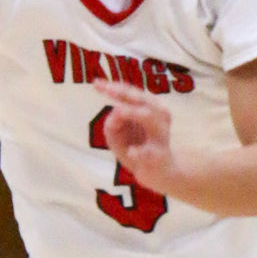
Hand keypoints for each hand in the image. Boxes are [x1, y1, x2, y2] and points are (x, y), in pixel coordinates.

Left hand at [98, 79, 176, 193]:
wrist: (159, 174)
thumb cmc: (137, 147)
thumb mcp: (118, 134)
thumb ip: (112, 123)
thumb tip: (115, 113)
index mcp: (150, 108)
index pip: (131, 93)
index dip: (114, 87)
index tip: (96, 83)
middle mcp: (158, 117)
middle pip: (142, 100)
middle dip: (124, 93)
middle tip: (107, 91)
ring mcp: (160, 136)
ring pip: (149, 118)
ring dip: (133, 113)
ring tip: (118, 111)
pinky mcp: (159, 156)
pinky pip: (150, 152)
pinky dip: (141, 152)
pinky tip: (132, 152)